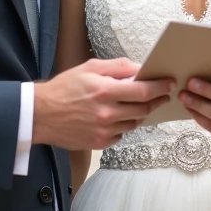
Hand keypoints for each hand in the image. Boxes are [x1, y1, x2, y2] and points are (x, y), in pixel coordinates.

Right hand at [33, 58, 173, 149]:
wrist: (40, 115)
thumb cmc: (64, 88)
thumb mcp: (89, 68)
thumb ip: (117, 67)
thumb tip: (139, 68)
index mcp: (105, 91)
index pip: (143, 91)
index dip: (160, 87)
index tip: (170, 84)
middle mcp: (107, 113)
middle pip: (144, 108)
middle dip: (157, 100)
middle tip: (163, 95)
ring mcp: (104, 130)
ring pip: (135, 122)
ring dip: (140, 113)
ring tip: (137, 104)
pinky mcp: (100, 143)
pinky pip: (122, 133)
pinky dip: (124, 124)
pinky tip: (117, 116)